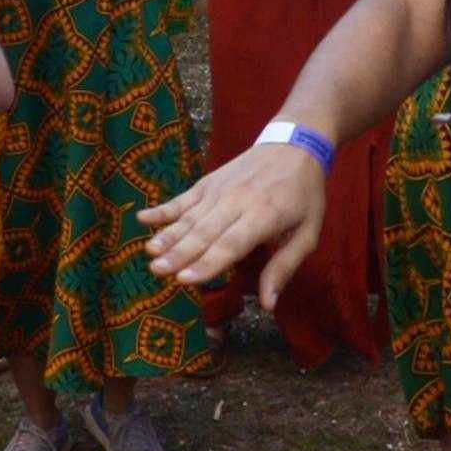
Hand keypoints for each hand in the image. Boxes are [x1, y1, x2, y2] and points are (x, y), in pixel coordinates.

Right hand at [140, 139, 326, 304]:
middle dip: (179, 253)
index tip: (185, 280)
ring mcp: (220, 189)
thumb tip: (268, 305)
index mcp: (265, 216)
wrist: (295, 145)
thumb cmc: (304, 196)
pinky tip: (142, 218)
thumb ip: (284, 268)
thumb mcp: (308, 234)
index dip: (207, 263)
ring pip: (190, 217)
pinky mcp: (209, 182)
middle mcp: (238, 201)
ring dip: (168, 235)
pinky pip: (183, 198)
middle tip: (157, 272)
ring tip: (150, 252)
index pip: (231, 244)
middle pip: (205, 232)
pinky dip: (163, 209)